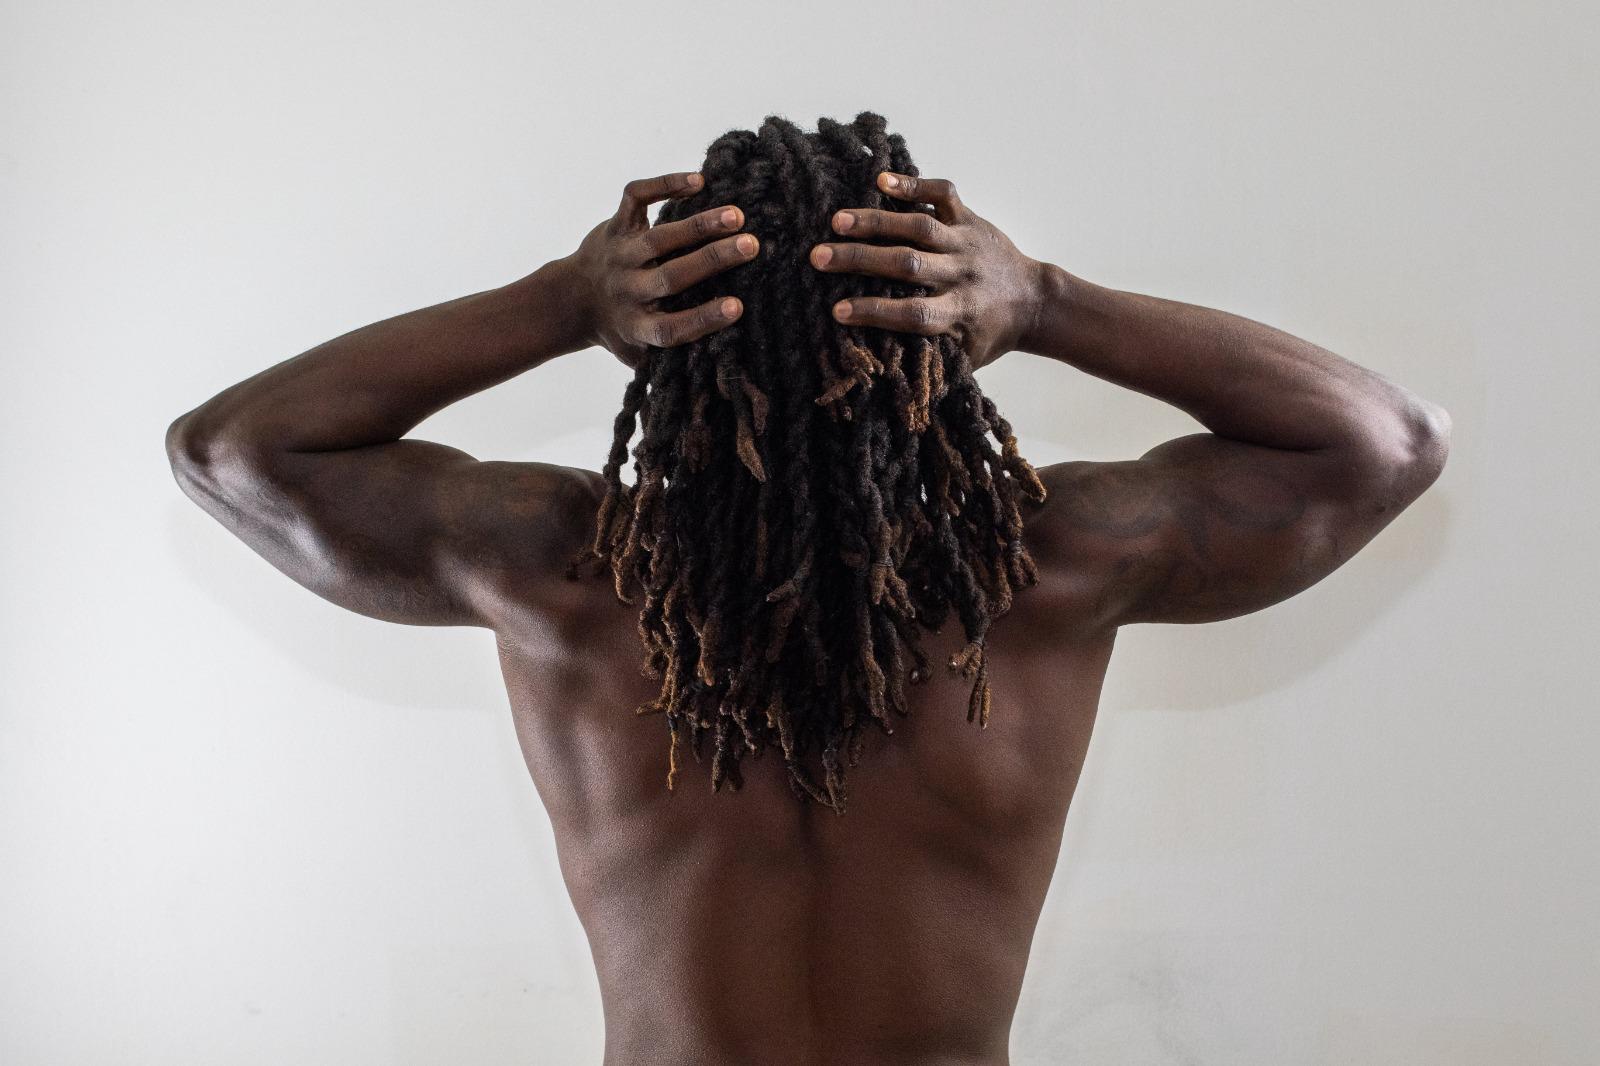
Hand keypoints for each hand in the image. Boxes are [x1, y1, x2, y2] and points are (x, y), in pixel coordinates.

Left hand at [563, 170, 760, 368]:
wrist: (568, 301)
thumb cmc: (618, 330)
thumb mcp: (638, 355)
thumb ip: (671, 362)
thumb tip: (717, 380)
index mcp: (638, 326)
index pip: (672, 327)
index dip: (703, 319)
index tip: (737, 307)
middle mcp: (629, 290)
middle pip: (671, 277)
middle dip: (712, 260)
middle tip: (751, 246)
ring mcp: (621, 255)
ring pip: (660, 237)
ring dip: (699, 224)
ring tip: (736, 215)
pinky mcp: (616, 226)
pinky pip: (637, 198)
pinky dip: (664, 185)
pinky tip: (698, 182)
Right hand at [809, 171, 1043, 369]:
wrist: (1035, 300)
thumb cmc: (990, 334)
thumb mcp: (966, 356)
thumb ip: (931, 360)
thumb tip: (882, 375)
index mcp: (959, 313)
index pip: (913, 312)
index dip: (876, 312)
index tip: (838, 312)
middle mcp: (961, 275)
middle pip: (907, 264)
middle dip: (860, 259)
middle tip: (818, 257)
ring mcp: (965, 243)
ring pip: (918, 226)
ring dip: (876, 222)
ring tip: (836, 221)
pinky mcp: (970, 219)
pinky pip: (943, 195)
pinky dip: (913, 185)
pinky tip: (880, 181)